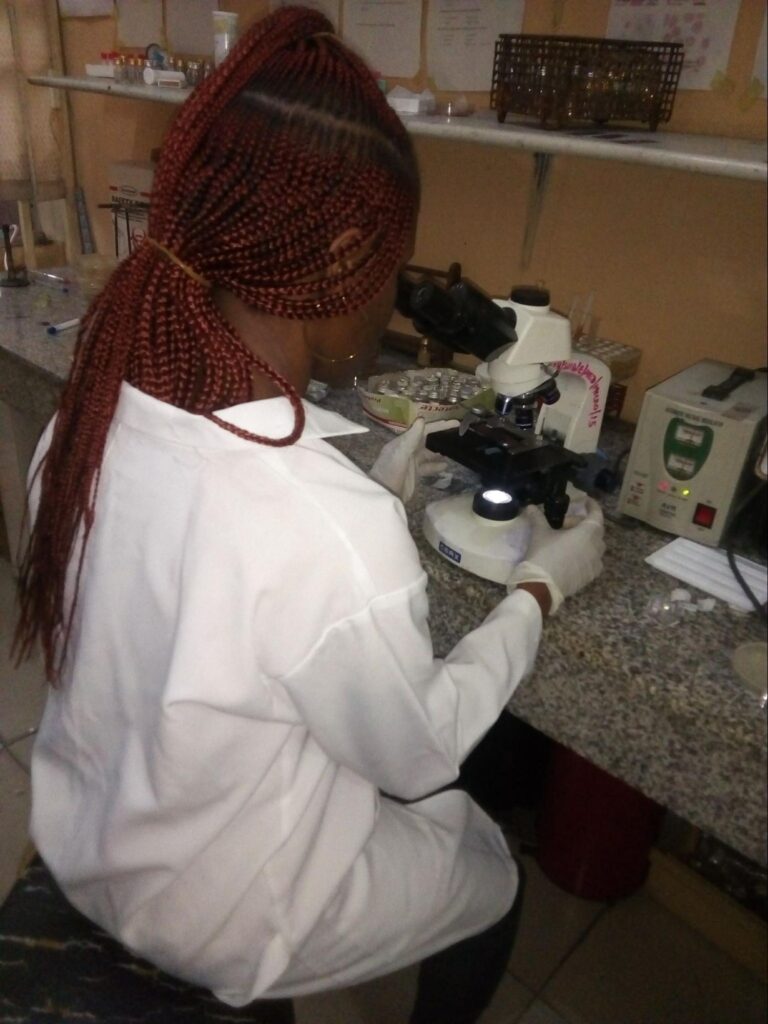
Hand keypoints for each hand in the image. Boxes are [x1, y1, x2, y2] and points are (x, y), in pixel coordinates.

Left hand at [369, 418, 452, 501]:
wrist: (383, 495)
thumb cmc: (389, 472)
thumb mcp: (400, 453)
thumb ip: (411, 438)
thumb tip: (422, 420)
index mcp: (402, 442)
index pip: (422, 430)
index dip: (437, 425)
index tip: (453, 422)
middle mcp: (407, 449)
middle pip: (427, 440)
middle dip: (440, 436)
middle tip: (457, 433)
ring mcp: (411, 462)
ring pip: (428, 454)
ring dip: (439, 452)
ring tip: (453, 450)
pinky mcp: (414, 474)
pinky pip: (428, 467)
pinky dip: (436, 466)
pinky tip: (446, 466)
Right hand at [507, 498, 604, 613]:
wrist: (542, 587)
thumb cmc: (544, 554)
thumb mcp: (540, 533)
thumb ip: (538, 518)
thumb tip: (531, 507)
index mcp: (588, 533)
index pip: (596, 515)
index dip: (592, 506)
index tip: (585, 501)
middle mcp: (596, 547)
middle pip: (595, 530)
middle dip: (581, 524)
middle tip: (563, 524)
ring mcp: (595, 564)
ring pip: (595, 547)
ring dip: (585, 540)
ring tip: (568, 541)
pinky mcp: (590, 577)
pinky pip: (592, 561)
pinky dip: (585, 555)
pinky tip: (571, 557)